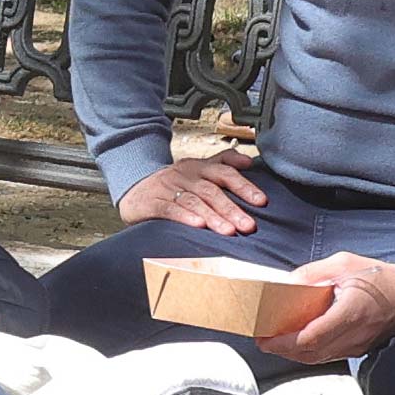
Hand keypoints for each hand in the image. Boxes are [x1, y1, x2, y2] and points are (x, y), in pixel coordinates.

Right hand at [117, 154, 265, 235]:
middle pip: (211, 190)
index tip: (262, 201)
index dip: (244, 186)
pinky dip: (185, 217)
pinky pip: (169, 209)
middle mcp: (183, 174)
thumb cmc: (172, 184)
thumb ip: (222, 163)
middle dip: (232, 208)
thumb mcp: (196, 169)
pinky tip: (198, 226)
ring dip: (213, 216)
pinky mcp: (151, 202)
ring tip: (229, 231)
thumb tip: (249, 162)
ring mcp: (166, 187)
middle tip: (248, 225)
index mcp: (198, 166)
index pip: (225, 172)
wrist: (133, 189)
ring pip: (193, 201)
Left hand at [272, 250, 394, 365]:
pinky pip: (328, 356)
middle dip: (282, 349)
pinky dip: (309, 352)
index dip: (285, 341)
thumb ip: (313, 273)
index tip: (265, 337)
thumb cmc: (381, 277)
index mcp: (352, 312)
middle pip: (311, 353)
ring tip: (274, 340)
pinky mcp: (359, 349)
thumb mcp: (344, 264)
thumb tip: (285, 283)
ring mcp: (358, 345)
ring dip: (293, 353)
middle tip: (262, 339)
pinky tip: (296, 341)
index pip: (312, 337)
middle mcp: (355, 335)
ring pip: (318, 358)